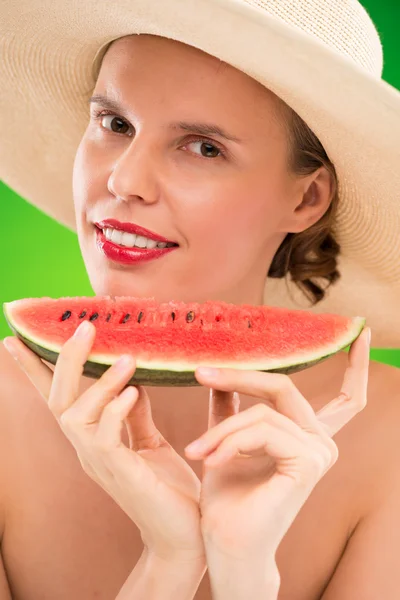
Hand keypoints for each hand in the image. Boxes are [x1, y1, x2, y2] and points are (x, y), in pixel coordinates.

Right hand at [3, 321, 204, 564]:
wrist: (185, 533)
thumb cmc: (167, 489)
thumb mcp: (149, 443)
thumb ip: (135, 414)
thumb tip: (131, 382)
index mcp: (92, 439)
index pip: (58, 398)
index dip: (36, 370)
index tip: (17, 339)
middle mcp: (87, 449)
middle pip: (58, 399)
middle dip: (64, 361)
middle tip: (83, 327)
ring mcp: (98, 462)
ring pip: (76, 414)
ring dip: (99, 382)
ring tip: (128, 359)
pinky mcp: (119, 473)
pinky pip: (104, 436)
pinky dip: (115, 410)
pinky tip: (133, 391)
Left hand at [184, 328, 369, 561]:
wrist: (225, 545)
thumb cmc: (227, 497)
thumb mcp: (227, 439)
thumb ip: (231, 406)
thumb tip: (221, 372)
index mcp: (309, 436)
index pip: (346, 396)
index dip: (356, 363)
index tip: (360, 331)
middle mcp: (321, 441)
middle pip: (283, 385)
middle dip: (239, 377)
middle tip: (200, 373)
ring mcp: (319, 451)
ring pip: (263, 409)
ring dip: (223, 428)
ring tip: (198, 449)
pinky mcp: (309, 462)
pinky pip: (263, 429)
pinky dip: (231, 441)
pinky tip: (214, 461)